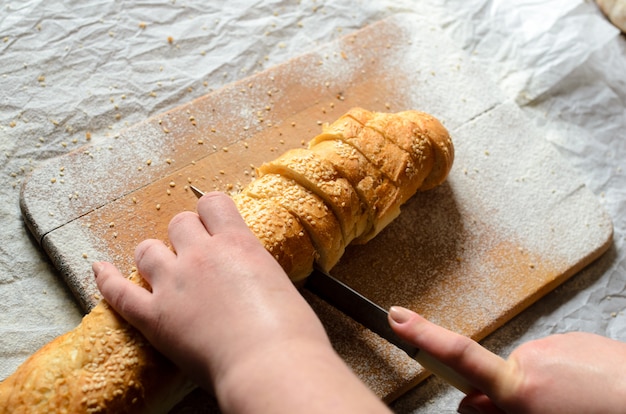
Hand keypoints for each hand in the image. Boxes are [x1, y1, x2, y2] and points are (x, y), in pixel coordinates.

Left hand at [94, 191, 389, 413]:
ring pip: (147, 250)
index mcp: (237, 243)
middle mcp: (201, 255)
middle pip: (178, 223)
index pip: (213, 203)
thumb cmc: (290, 332)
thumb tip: (250, 277)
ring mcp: (173, 284)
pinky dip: (106, 279)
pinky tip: (99, 270)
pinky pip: (119, 292)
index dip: (210, 212)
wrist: (271, 364)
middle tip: (195, 255)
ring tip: (160, 267)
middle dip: (185, 235)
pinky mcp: (155, 317)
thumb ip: (254, 270)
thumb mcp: (279, 283)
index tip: (212, 222)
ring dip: (154, 255)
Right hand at [388, 306, 625, 413]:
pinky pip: (559, 358)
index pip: (459, 357)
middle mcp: (535, 357)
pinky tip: (590, 392)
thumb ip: (500, 413)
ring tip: (579, 404)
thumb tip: (472, 403)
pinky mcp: (582, 337)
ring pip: (535, 367)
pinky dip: (567, 375)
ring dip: (546, 385)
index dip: (424, 336)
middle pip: (503, 372)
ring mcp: (560, 344)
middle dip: (512, 392)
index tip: (396, 318)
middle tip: (545, 413)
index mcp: (521, 387)